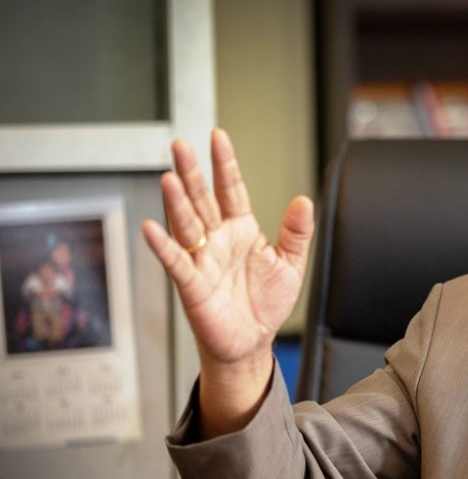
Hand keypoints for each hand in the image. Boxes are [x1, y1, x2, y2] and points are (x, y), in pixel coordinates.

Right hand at [142, 129, 313, 434]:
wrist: (253, 342)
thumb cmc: (266, 302)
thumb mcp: (291, 264)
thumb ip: (297, 232)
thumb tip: (304, 199)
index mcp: (242, 230)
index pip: (231, 190)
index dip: (225, 165)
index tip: (218, 137)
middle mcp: (218, 240)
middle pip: (202, 200)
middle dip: (192, 172)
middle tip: (180, 145)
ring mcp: (202, 260)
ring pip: (186, 224)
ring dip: (177, 202)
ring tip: (170, 178)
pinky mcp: (192, 285)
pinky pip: (175, 262)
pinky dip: (163, 246)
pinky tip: (152, 228)